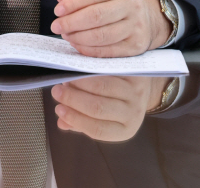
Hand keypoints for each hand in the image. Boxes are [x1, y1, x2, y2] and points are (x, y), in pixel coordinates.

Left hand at [50, 0, 170, 55]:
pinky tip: (77, 45)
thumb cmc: (117, 1)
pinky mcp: (135, 46)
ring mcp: (135, 26)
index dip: (74, 2)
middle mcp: (133, 4)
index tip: (58, 10)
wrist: (147, 18)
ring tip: (66, 35)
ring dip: (78, 37)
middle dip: (72, 22)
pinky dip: (88, 49)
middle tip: (56, 26)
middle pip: (97, 15)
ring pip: (101, 35)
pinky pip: (107, 51)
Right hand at [51, 75, 170, 140]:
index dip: (75, 119)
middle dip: (74, 99)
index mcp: (125, 130)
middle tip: (56, 91)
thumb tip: (61, 122)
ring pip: (104, 87)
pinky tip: (79, 68)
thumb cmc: (118, 105)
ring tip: (66, 79)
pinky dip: (92, 69)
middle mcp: (133, 113)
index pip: (97, 129)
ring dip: (80, 83)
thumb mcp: (105, 119)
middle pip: (98, 107)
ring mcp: (136, 93)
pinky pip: (109, 70)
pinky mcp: (135, 74)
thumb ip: (82, 121)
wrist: (143, 88)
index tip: (58, 109)